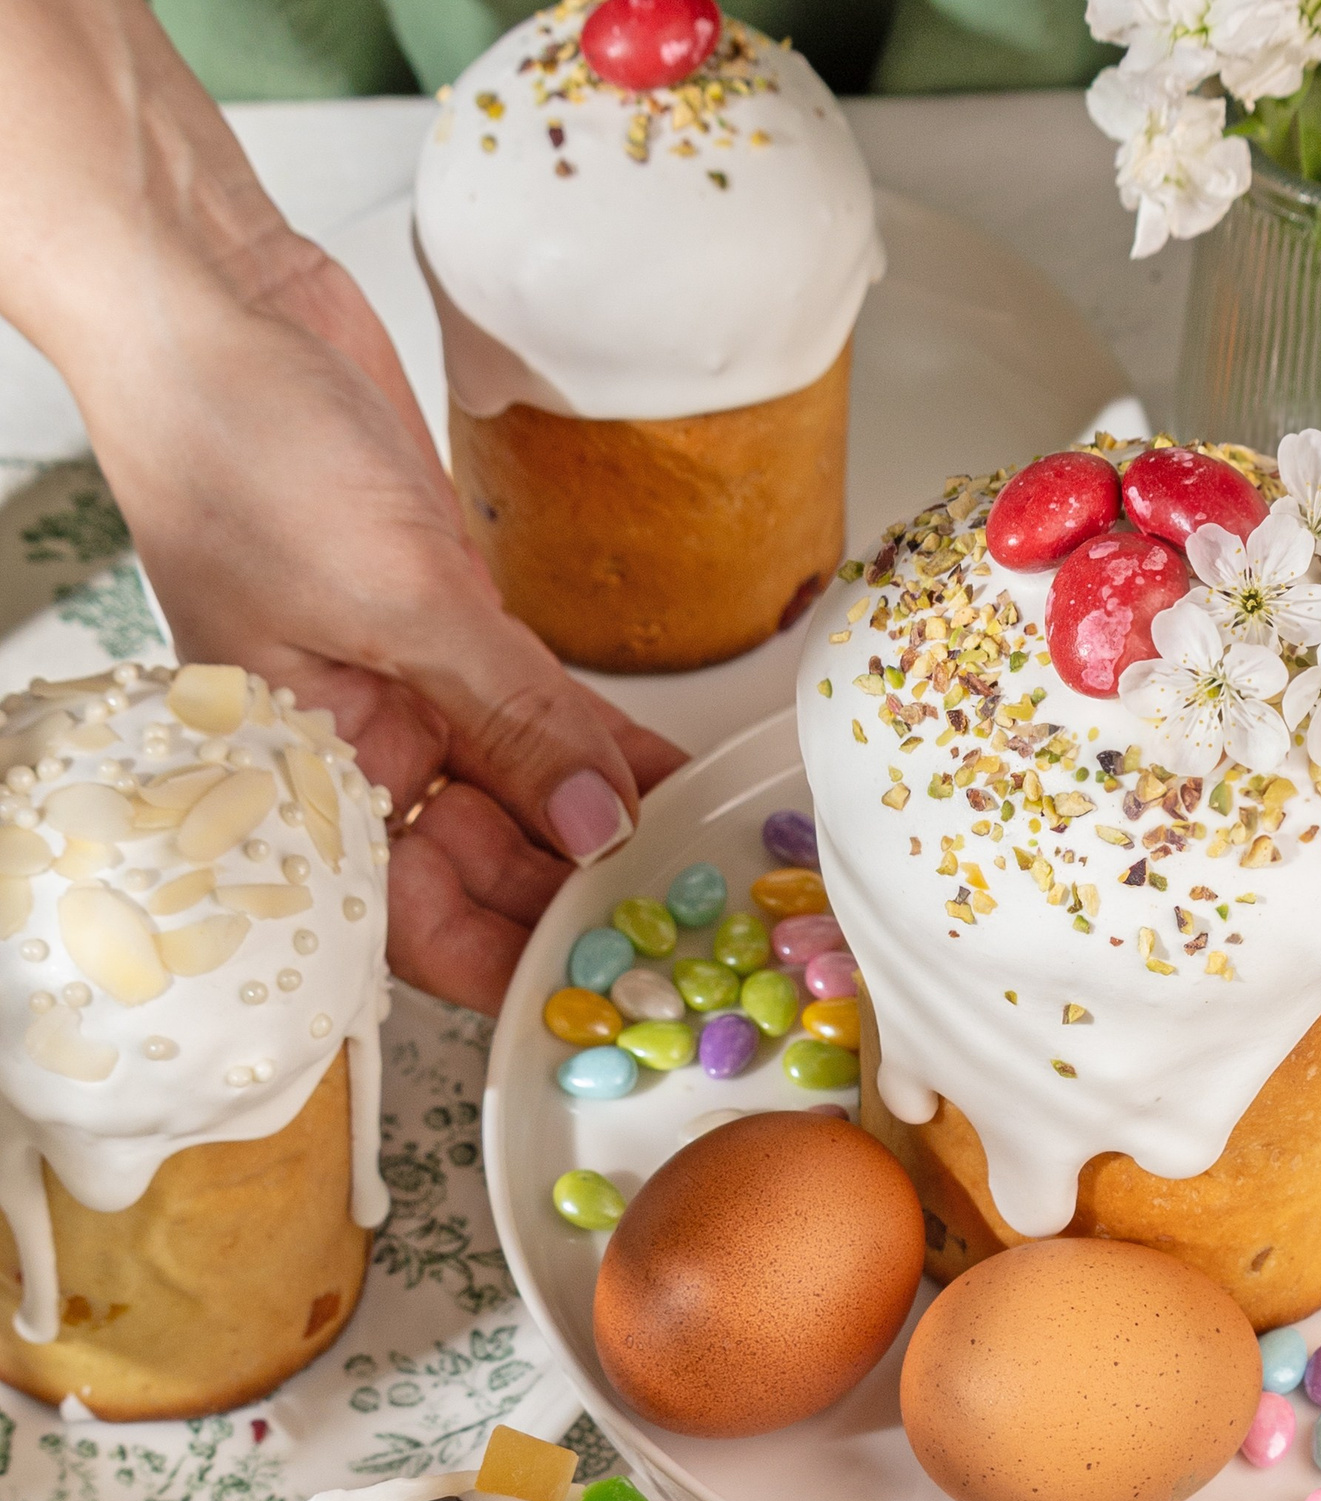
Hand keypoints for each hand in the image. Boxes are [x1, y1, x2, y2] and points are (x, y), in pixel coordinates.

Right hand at [0, 0, 683, 1016]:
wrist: (217, 302)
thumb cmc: (237, 442)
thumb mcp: (393, 597)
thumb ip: (508, 718)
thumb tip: (598, 822)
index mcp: (300, 781)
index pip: (412, 922)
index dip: (509, 963)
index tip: (608, 981)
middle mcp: (356, 756)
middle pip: (483, 873)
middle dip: (579, 901)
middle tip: (689, 929)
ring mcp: (408, 694)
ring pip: (524, 796)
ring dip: (610, 827)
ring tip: (707, 863)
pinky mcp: (451, 629)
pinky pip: (542, 714)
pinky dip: (608, 745)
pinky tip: (682, 778)